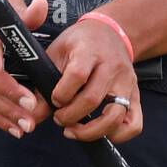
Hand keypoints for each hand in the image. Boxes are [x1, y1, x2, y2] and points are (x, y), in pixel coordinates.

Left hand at [47, 17, 142, 143]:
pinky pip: (134, 124)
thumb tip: (31, 115)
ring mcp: (127, 82)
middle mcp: (112, 66)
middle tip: (60, 119)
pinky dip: (118, 135)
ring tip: (75, 130)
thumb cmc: (78, 43)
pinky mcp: (136, 95)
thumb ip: (43, 84)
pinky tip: (100, 132)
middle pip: (93, 99)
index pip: (77, 75)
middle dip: (71, 116)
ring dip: (91, 131)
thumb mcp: (57, 53)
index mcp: (89, 51)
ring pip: (115, 116)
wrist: (108, 31)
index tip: (54, 100)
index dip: (62, 93)